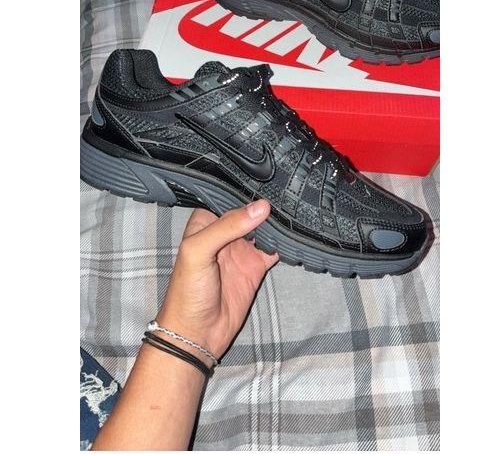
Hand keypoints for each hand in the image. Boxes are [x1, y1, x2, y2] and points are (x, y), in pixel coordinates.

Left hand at [156, 200, 278, 361]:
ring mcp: (241, 249)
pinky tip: (294, 233)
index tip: (266, 180)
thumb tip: (259, 207)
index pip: (227, 198)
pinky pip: (273, 248)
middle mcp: (224, 233)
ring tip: (294, 207)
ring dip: (276, 221)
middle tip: (286, 192)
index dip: (245, 190)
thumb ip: (227, 227)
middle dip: (265, 204)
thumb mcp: (198, 251)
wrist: (197, 333)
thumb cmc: (187, 291)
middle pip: (249, 211)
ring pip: (263, 227)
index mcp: (205, 223)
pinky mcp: (255, 266)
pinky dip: (284, 242)